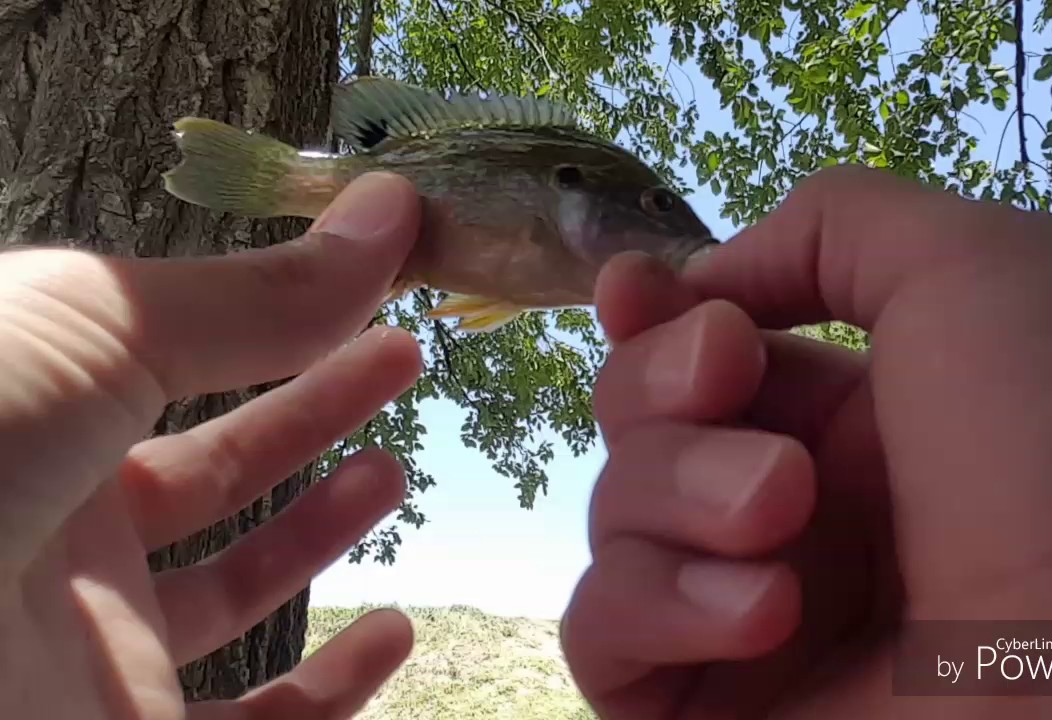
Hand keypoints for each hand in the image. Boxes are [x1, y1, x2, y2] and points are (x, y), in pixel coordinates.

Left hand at [0, 173, 424, 718]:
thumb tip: (391, 211)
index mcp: (35, 415)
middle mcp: (55, 528)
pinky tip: (392, 632)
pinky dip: (334, 691)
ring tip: (390, 471)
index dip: (280, 316)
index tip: (375, 278)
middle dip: (315, 403)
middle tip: (403, 354)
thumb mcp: (98, 330)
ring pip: (230, 590)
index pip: (180, 355)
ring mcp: (91, 645)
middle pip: (213, 464)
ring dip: (318, 530)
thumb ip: (253, 295)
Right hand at [561, 166, 1051, 717]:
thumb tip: (704, 283)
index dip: (654, 315)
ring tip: (778, 513)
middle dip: (662, 384)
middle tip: (725, 380)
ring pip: (619, 518)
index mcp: (865, 418)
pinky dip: (656, 604)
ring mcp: (754, 615)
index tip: (633, 290)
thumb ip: (833, 227)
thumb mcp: (982, 266)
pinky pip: (607, 636)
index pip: (710, 354)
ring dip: (676, 491)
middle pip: (644, 422)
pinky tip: (763, 613)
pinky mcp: (713, 711)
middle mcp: (804, 512)